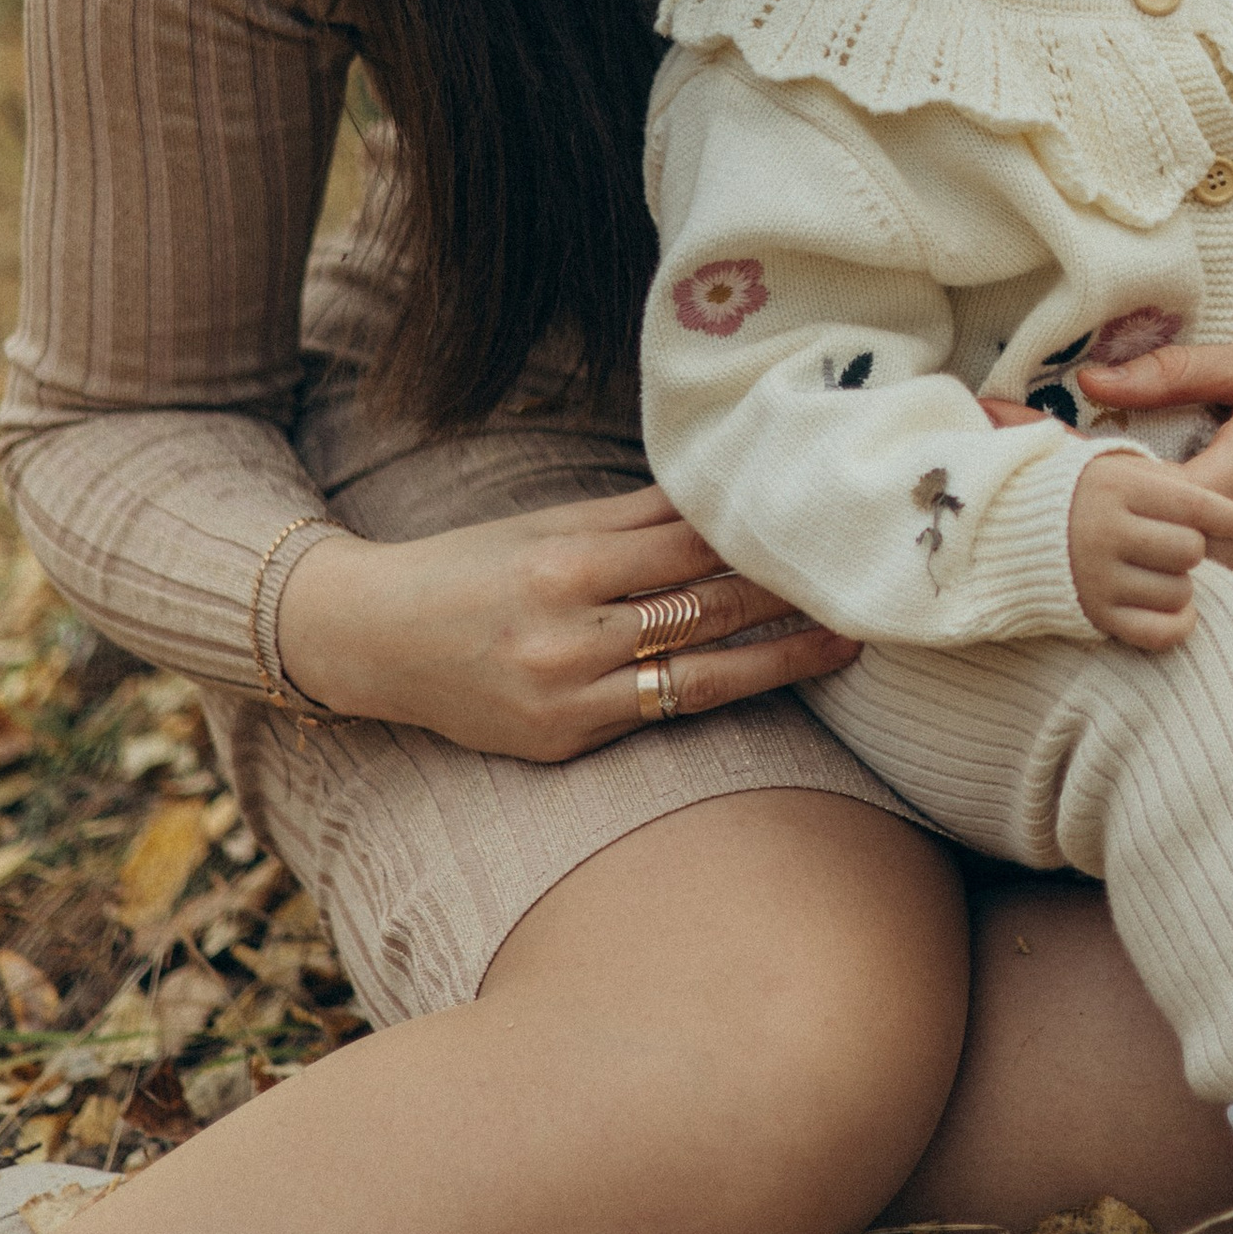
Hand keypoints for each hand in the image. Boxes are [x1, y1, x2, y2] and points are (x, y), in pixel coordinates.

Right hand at [276, 484, 860, 760]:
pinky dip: (717, 693)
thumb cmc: (467, 568)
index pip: (689, 549)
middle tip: (864, 584)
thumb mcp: (544, 523)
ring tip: (844, 646)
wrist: (369, 642)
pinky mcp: (564, 742)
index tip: (825, 527)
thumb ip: (638, 516)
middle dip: (787, 598)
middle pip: (705, 612)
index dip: (762, 540)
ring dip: (778, 659)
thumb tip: (725, 490)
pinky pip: (659, 714)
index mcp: (563, 562)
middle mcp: (567, 634)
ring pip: (698, 676)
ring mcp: (566, 698)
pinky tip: (766, 679)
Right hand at [1065, 447, 1232, 650]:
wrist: (1012, 527)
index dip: (1231, 516)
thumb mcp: (1121, 468)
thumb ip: (1169, 481)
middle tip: (1173, 542)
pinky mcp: (1094, 614)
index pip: (1192, 503)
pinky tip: (1172, 607)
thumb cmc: (1086, 492)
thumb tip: (1229, 507)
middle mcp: (1105, 531)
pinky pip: (1158, 632)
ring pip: (1179, 592)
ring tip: (1157, 570)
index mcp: (1117, 487)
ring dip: (1181, 584)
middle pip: (1190, 550)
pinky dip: (1176, 624)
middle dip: (1192, 548)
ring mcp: (1097, 577)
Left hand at [1074, 314, 1232, 615]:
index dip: (1114, 491)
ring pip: (1198, 583)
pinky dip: (1203, 578)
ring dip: (1159, 559)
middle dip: (1126, 529)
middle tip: (1081, 507)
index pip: (1167, 498)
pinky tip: (1183, 547)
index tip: (1079, 472)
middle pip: (1173, 548)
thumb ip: (1176, 372)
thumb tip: (1090, 379)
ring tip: (1126, 527)